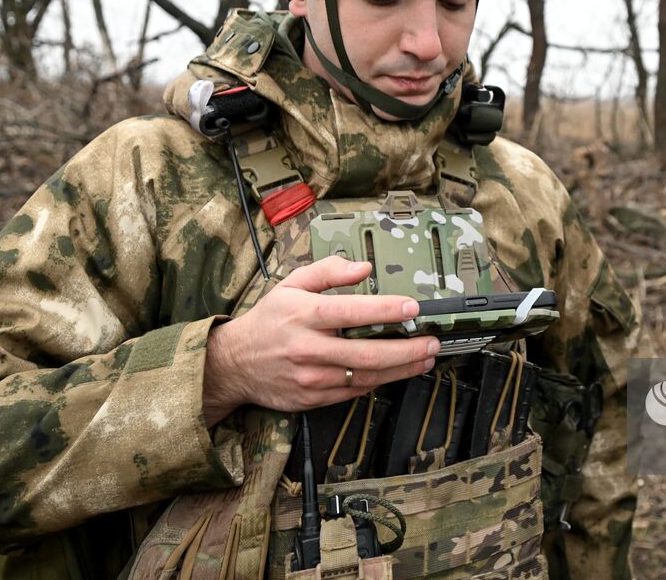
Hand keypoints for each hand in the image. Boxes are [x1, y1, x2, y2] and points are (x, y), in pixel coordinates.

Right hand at [202, 255, 437, 424]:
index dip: (385, 309)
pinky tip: (396, 371)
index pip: (350, 311)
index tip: (412, 307)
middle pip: (366, 353)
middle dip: (406, 349)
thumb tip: (363, 267)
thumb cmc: (269, 320)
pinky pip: (353, 391)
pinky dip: (378, 381)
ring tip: (425, 358)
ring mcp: (311, 377)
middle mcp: (308, 348)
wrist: (233, 364)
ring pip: (365, 377)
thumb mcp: (291, 284)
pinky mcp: (312, 398)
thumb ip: (328, 271)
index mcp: (304, 315)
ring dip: (401, 369)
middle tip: (432, 342)